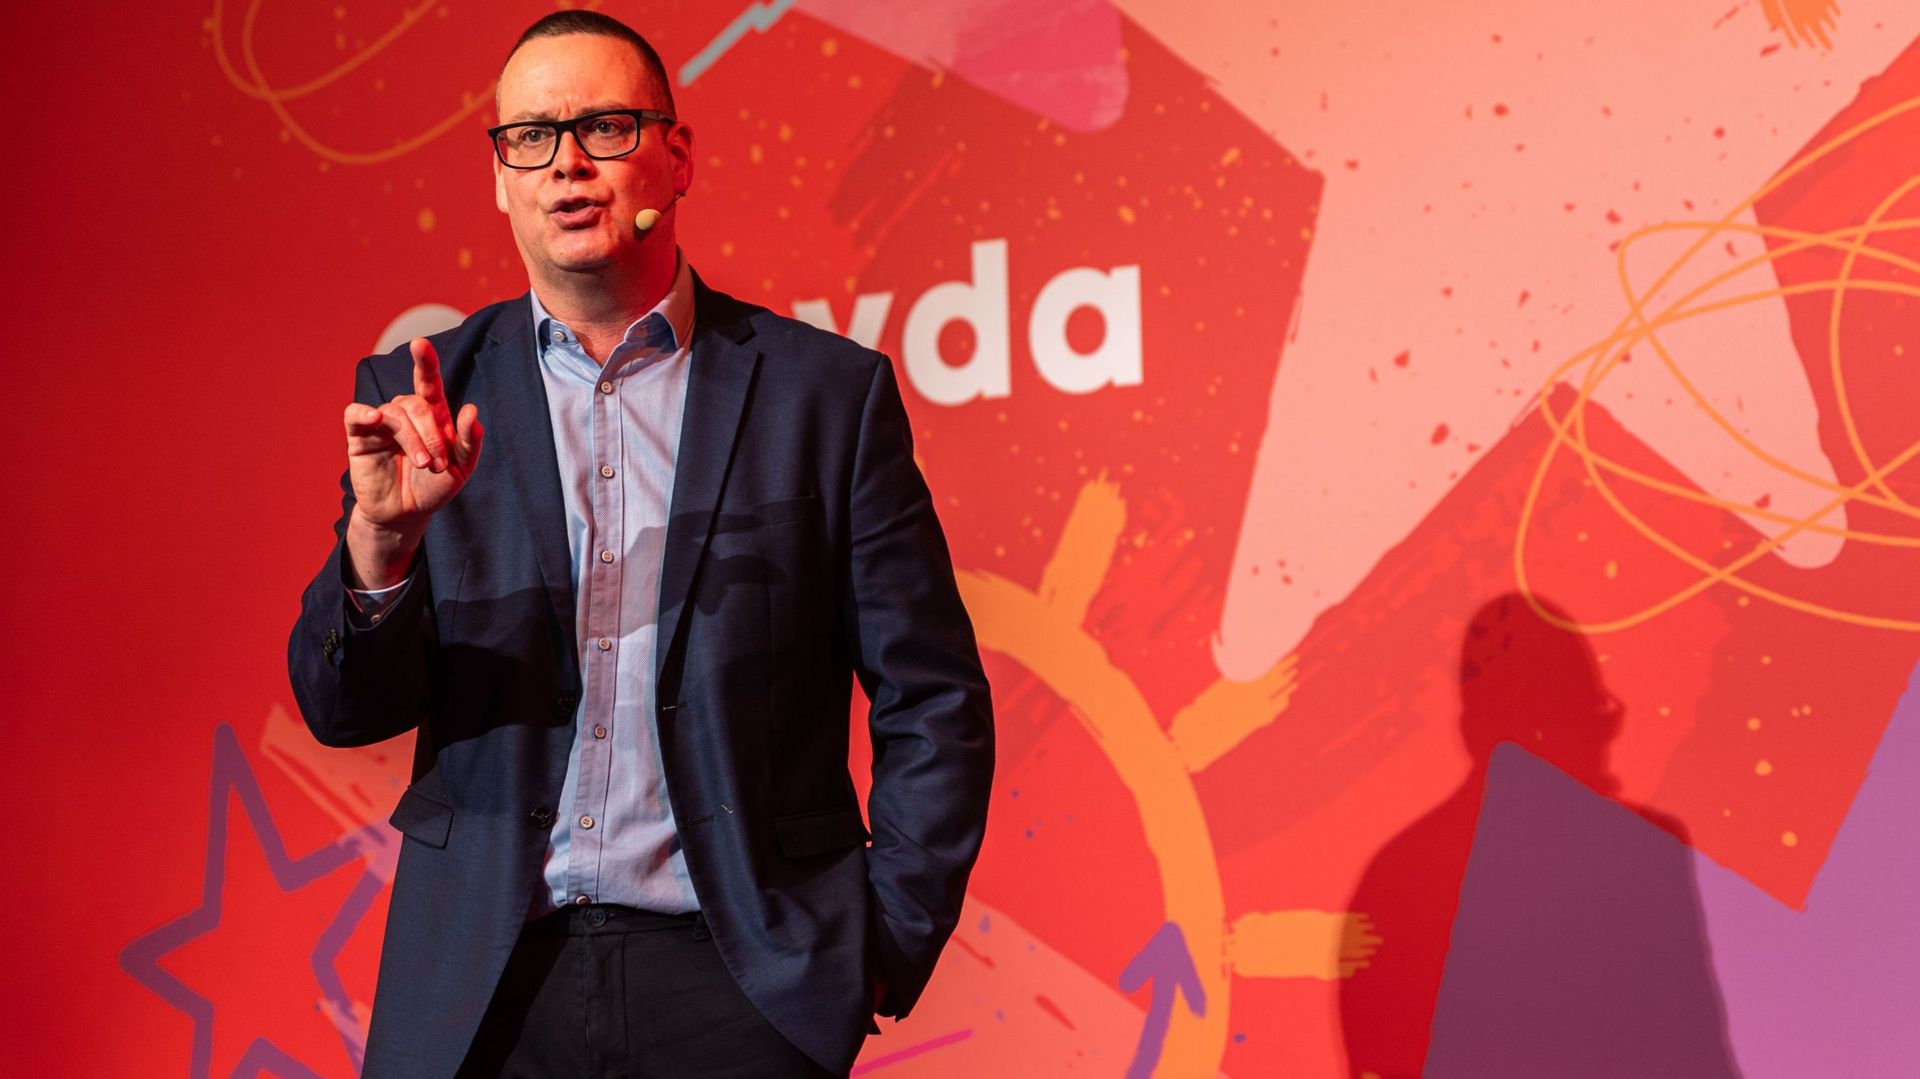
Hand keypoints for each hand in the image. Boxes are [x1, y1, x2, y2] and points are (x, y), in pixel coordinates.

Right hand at [342, 338, 482, 585]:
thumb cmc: (434, 488)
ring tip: (424, 465)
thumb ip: (470, 442)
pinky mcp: (359, 437)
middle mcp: (405, 415)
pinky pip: (355, 414)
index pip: (428, 383)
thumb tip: (471, 410)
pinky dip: (364, 413)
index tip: (420, 344)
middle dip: (432, 434)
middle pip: (417, 404)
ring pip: (394, 413)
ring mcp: (381, 424)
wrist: (406, 515)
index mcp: (432, 416)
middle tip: (438, 464)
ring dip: (412, 439)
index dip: (425, 362)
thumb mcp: (462, 469)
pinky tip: (376, 419)